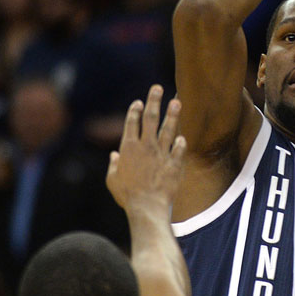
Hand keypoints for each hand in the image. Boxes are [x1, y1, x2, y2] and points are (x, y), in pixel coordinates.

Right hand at [106, 85, 185, 214]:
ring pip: (168, 129)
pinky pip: (179, 150)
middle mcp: (146, 146)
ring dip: (173, 114)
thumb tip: (114, 156)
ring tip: (177, 101)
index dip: (135, 110)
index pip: (132, 122)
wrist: (147, 207)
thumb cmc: (127, 195)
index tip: (139, 102)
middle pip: (151, 118)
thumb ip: (114, 165)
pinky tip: (182, 137)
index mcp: (129, 148)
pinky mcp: (174, 164)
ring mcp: (162, 154)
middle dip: (154, 101)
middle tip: (158, 88)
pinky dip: (181, 143)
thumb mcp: (112, 180)